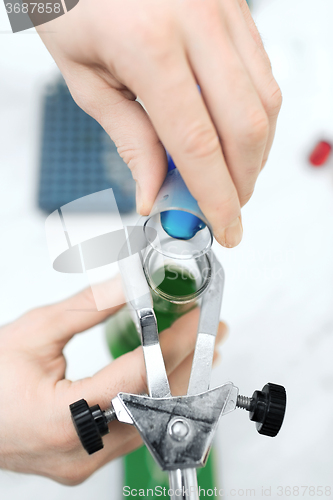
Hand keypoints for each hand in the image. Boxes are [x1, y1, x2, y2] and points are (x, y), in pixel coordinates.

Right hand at [0, 280, 226, 484]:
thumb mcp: (34, 333)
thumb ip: (86, 308)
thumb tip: (130, 285)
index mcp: (62, 417)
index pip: (139, 377)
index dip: (174, 344)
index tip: (195, 320)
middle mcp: (82, 449)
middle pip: (156, 404)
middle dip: (190, 363)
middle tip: (210, 333)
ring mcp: (88, 461)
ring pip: (153, 422)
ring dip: (179, 382)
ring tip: (198, 350)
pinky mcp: (91, 461)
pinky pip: (137, 431)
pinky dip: (158, 399)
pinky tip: (168, 375)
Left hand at [37, 0, 280, 247]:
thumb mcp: (85, 78)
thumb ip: (130, 138)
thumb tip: (155, 192)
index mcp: (149, 44)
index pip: (198, 144)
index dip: (216, 197)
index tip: (225, 228)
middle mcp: (197, 20)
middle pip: (246, 126)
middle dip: (243, 181)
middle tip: (227, 208)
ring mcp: (223, 7)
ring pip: (266, 99)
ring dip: (255, 152)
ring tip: (230, 177)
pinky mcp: (235, 4)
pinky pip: (262, 70)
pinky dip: (255, 114)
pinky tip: (234, 134)